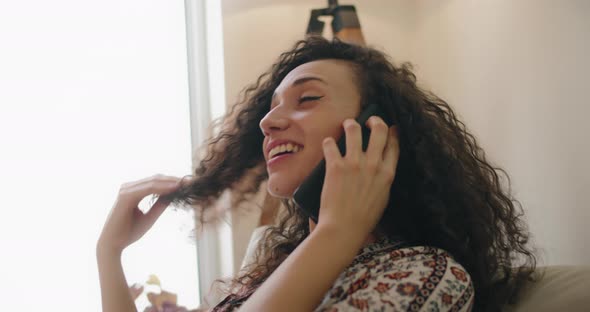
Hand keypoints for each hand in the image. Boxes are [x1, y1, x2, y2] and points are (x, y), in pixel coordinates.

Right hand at [97, 174, 187, 254]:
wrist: (113, 244)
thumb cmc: (129, 233)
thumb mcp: (149, 217)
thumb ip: (159, 205)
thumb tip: (173, 195)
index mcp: (133, 191)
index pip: (155, 182)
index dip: (172, 181)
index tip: (188, 184)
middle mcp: (129, 188)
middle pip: (156, 179)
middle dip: (174, 179)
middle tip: (191, 181)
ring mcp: (126, 190)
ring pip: (153, 182)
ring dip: (171, 182)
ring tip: (185, 184)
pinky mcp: (126, 196)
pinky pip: (148, 189)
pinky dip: (162, 188)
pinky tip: (174, 189)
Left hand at [317, 117, 398, 238]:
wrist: (344, 228)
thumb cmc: (363, 219)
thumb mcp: (382, 198)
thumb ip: (383, 181)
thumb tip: (380, 169)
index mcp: (387, 174)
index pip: (394, 145)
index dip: (393, 132)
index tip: (391, 127)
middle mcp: (373, 165)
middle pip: (379, 130)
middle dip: (374, 120)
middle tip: (368, 121)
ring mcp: (354, 164)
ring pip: (354, 129)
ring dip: (350, 124)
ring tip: (347, 125)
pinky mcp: (335, 166)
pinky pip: (331, 144)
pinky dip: (329, 142)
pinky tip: (328, 144)